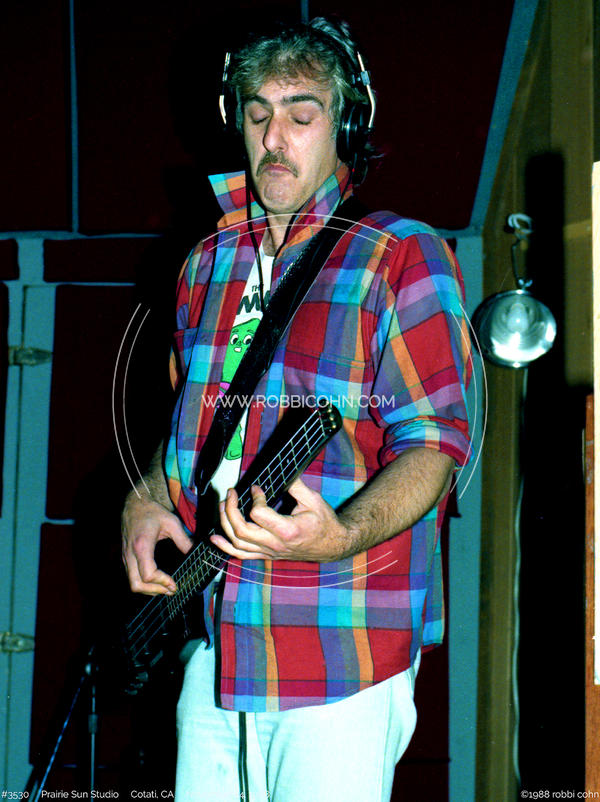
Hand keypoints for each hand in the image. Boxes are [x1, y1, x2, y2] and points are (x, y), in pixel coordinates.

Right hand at [121, 493, 191, 594]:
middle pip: (136, 584)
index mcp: (142, 545)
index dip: (162, 582)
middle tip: (171, 590)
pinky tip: (157, 582)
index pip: (148, 574)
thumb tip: (195, 554)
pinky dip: (144, 584)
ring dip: (149, 590)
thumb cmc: (153, 512)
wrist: (135, 504)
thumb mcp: (172, 523)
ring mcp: (126, 556)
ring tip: (166, 588)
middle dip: (155, 591)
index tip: (174, 584)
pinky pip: (132, 576)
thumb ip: (184, 540)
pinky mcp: (126, 557)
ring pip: (132, 583)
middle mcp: (130, 554)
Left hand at [211, 477, 348, 561]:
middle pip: (242, 530)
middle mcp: (275, 544)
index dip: (255, 498)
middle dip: (231, 510)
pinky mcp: (266, 555)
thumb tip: (282, 471)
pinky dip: (225, 547)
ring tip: (223, 506)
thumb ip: (295, 485)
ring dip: (225, 523)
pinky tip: (215, 537)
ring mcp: (269, 552)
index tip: (257, 488)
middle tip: (231, 493)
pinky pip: (241, 555)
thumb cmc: (324, 523)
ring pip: (238, 543)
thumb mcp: (314, 500)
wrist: (331, 545)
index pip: (258, 514)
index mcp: (288, 530)